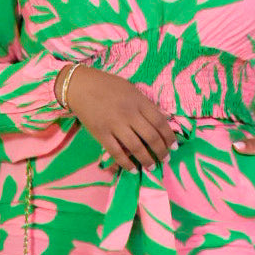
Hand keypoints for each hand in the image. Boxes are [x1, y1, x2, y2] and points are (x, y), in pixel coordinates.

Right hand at [57, 64, 174, 170]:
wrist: (80, 86)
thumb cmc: (108, 85)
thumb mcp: (131, 90)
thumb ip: (145, 105)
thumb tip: (160, 121)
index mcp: (139, 101)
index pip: (160, 122)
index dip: (169, 136)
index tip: (174, 146)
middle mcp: (129, 114)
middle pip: (151, 137)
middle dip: (161, 151)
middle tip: (165, 159)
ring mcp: (115, 125)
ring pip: (136, 147)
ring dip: (147, 160)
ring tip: (152, 167)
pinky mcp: (101, 134)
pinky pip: (116, 152)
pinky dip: (126, 163)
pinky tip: (133, 169)